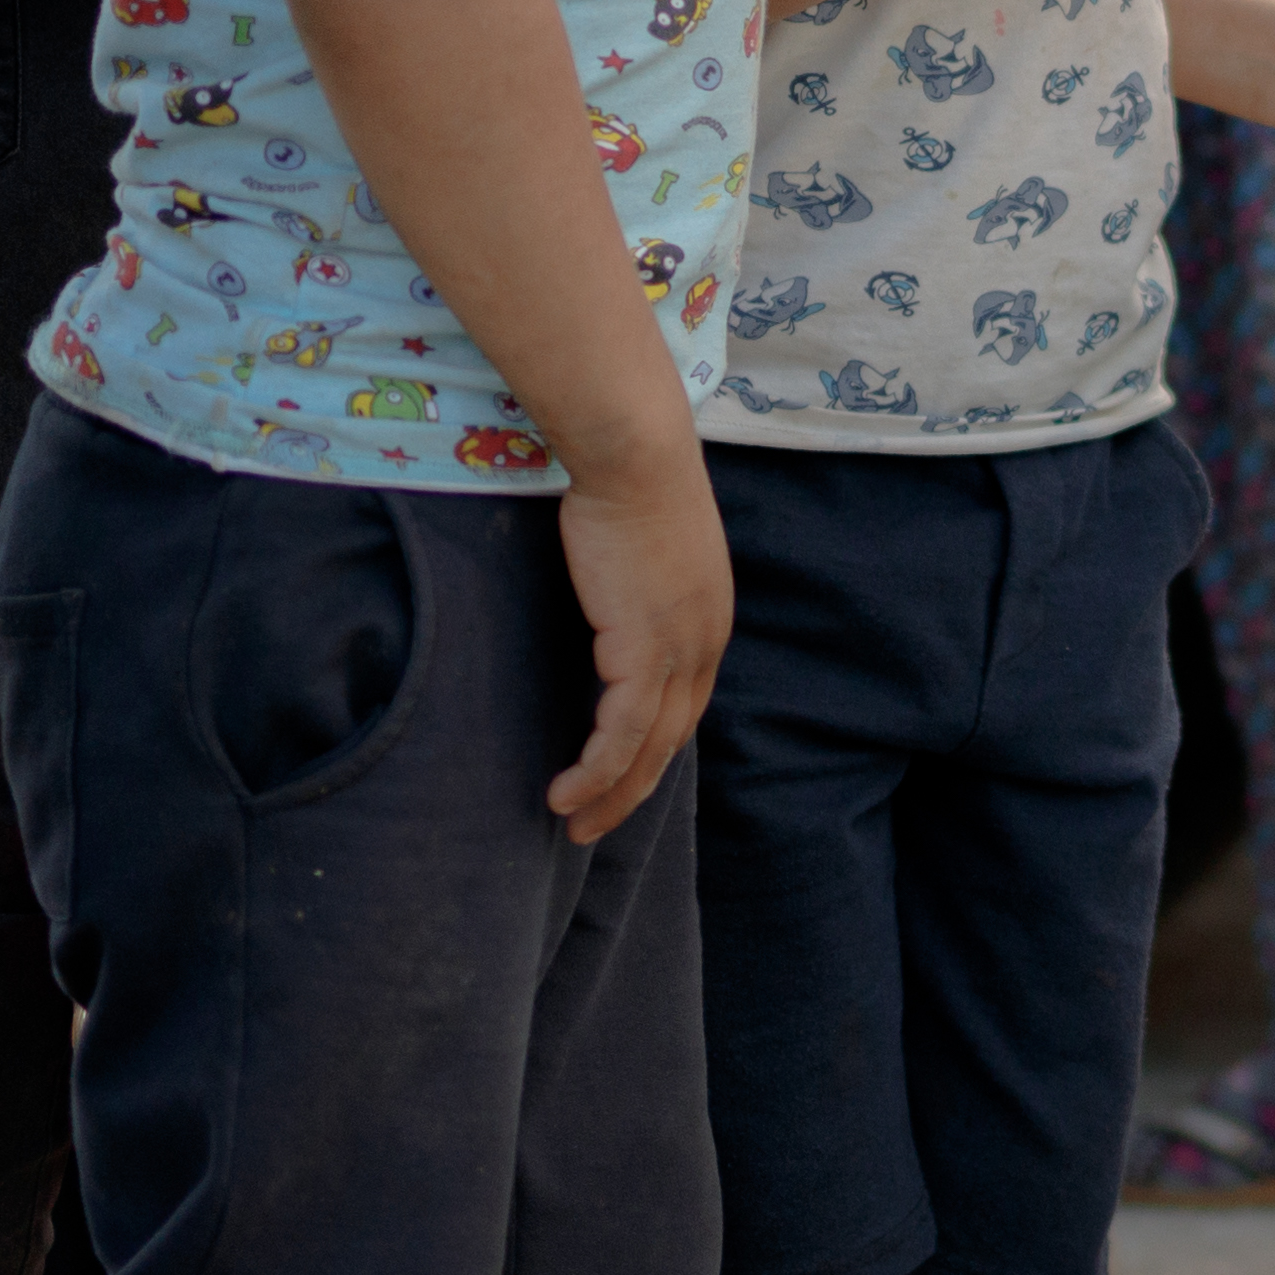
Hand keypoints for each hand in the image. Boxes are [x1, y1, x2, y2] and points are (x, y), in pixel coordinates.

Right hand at [546, 439, 736, 840]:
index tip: (620, 774)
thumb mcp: (644, 539)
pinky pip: (621, 732)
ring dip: (612, 794)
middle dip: (635, 787)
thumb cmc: (629, 476)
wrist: (635, 449)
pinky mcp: (645, 649)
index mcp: (708, 616)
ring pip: (650, 748)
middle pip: (674, 737)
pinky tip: (566, 793)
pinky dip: (596, 770)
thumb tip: (606, 581)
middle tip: (597, 823)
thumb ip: (636, 575)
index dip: (654, 744)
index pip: (684, 700)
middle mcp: (706, 639)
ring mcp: (681, 648)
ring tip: (576, 826)